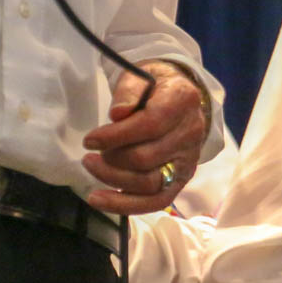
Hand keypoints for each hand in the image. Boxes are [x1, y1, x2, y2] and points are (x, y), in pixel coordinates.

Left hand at [81, 60, 206, 214]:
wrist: (180, 99)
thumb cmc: (155, 87)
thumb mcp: (140, 77)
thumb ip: (129, 92)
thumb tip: (118, 114)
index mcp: (183, 102)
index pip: (151, 125)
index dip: (116, 136)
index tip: (89, 140)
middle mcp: (191, 133)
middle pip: (147, 158)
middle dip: (111, 159)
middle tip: (91, 153)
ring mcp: (188, 159)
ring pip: (150, 183)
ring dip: (113, 179)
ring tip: (92, 166)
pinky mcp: (181, 179)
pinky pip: (156, 201)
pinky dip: (125, 205)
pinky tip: (98, 200)